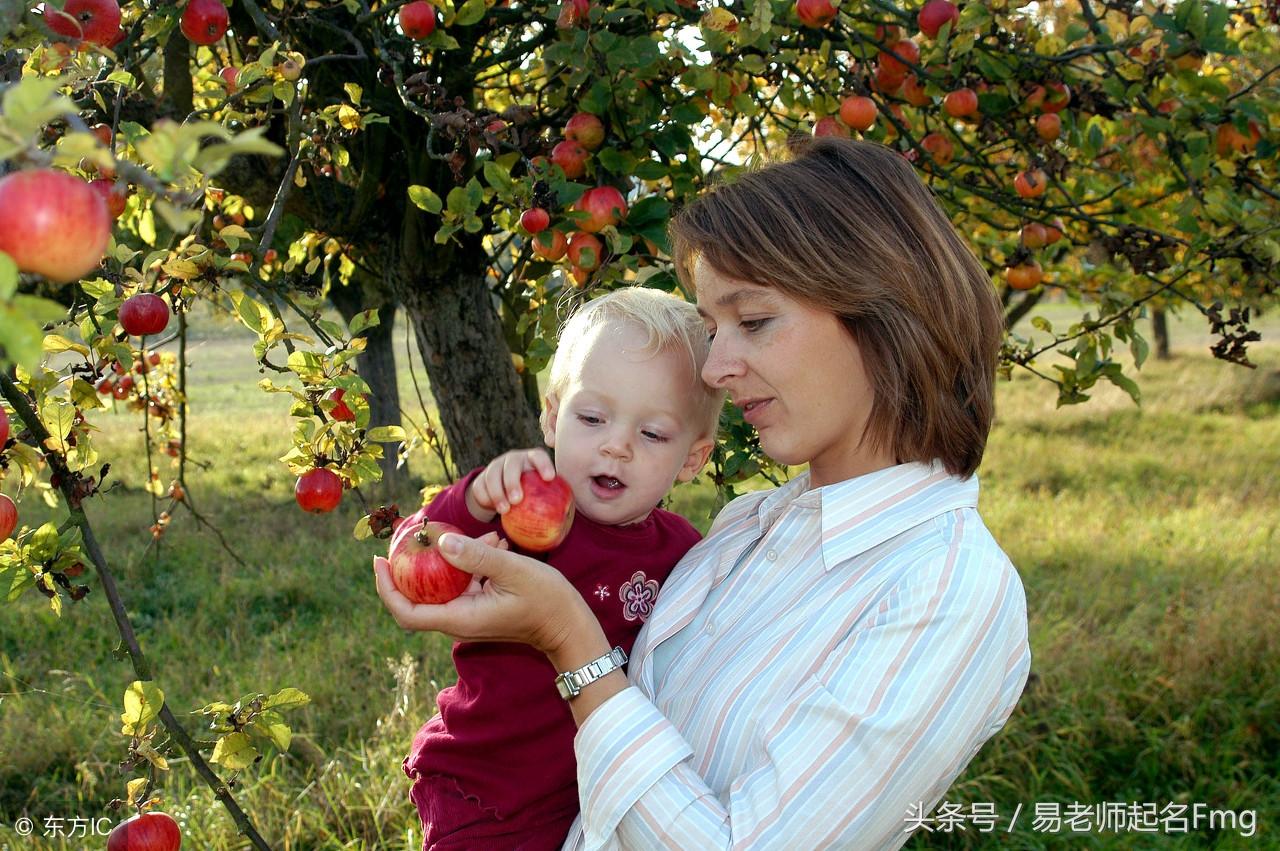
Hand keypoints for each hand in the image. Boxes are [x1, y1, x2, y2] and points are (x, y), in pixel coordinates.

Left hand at [373, 530, 594, 656]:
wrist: (570, 625)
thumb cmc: (545, 601)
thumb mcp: (512, 571)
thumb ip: (476, 556)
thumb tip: (441, 541)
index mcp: (459, 618)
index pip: (406, 611)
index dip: (386, 588)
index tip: (379, 561)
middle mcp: (459, 619)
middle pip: (418, 598)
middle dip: (411, 567)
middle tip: (410, 536)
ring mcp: (471, 614)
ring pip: (445, 585)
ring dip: (453, 558)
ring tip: (480, 534)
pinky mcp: (483, 606)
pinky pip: (467, 582)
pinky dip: (473, 562)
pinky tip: (495, 543)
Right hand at [466, 447, 556, 519]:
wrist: (505, 492)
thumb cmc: (534, 496)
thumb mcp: (544, 494)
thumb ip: (554, 501)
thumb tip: (569, 519)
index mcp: (531, 459)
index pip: (538, 456)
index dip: (543, 464)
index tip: (549, 478)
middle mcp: (513, 459)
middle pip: (511, 464)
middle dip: (513, 481)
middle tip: (517, 500)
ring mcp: (496, 467)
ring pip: (492, 475)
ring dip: (497, 493)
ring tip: (504, 511)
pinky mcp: (481, 478)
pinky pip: (480, 486)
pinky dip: (485, 498)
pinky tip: (491, 509)